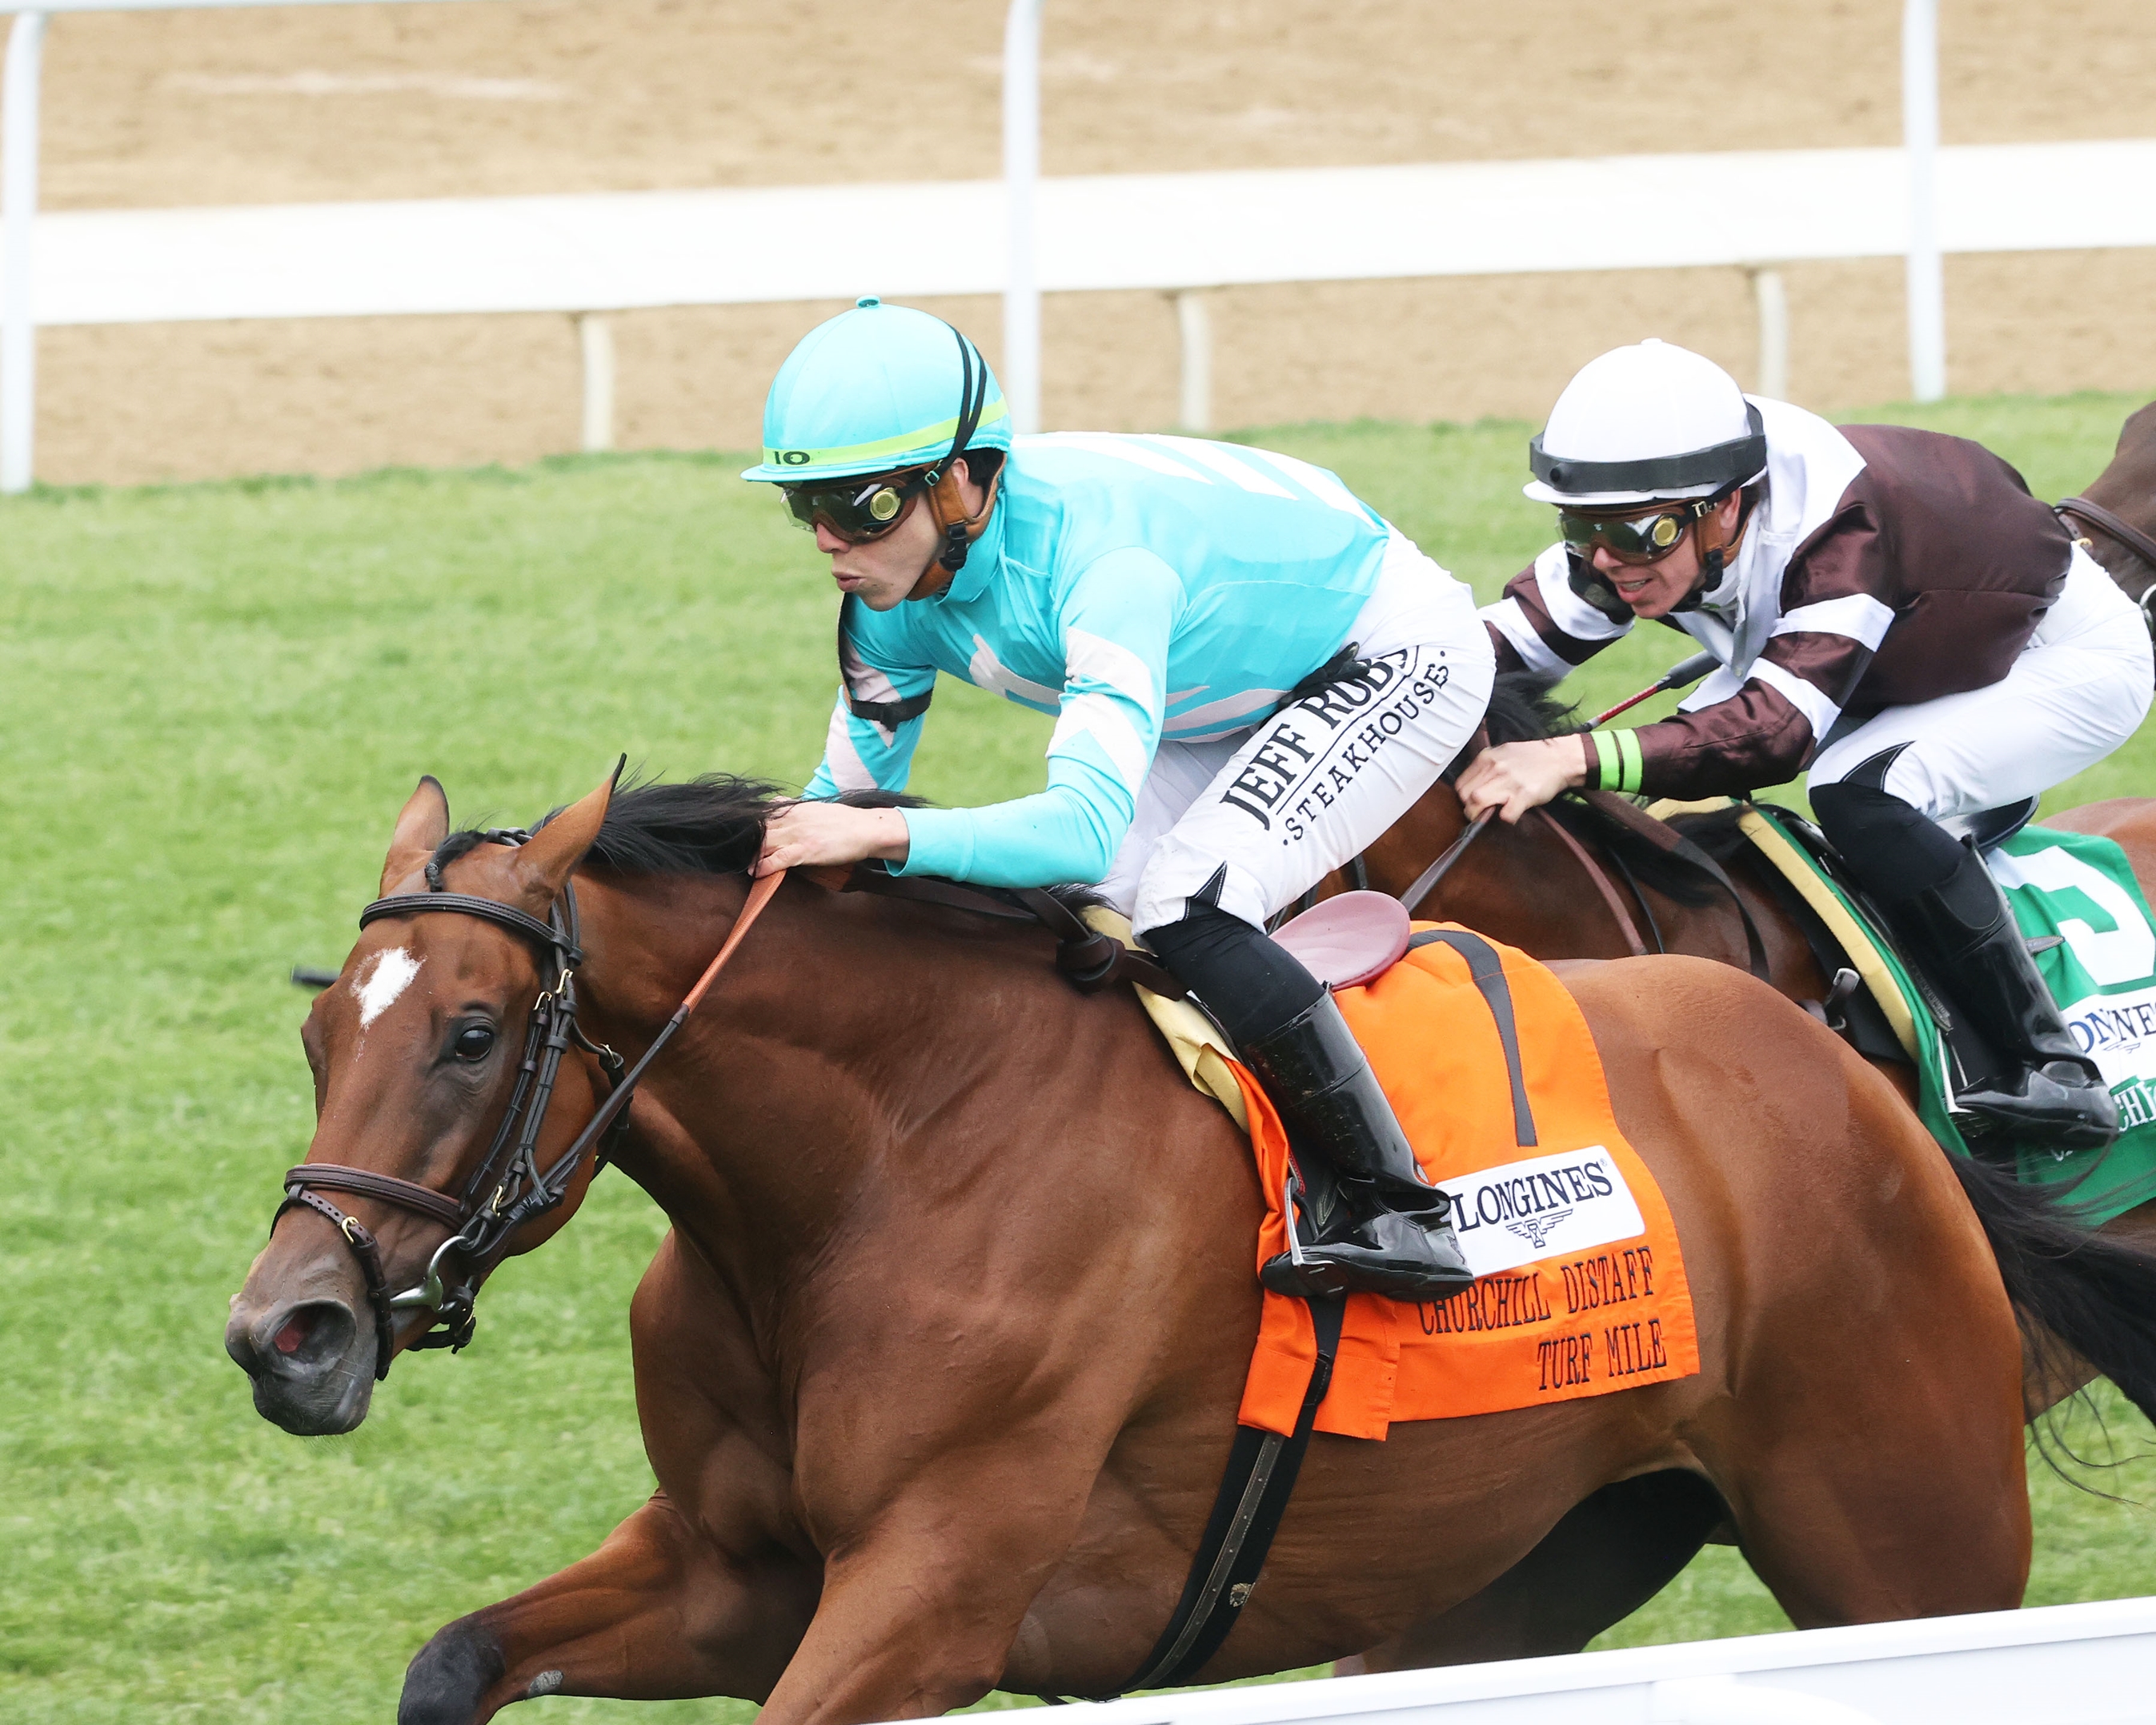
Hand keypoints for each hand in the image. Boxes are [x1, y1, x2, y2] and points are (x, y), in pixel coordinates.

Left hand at [753, 802, 911, 875]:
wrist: (867, 829)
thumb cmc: (845, 821)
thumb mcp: (816, 807)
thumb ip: (795, 807)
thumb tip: (779, 801)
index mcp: (795, 808)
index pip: (762, 814)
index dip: (749, 825)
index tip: (738, 833)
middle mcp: (793, 819)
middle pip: (759, 829)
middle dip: (746, 841)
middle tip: (735, 852)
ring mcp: (799, 834)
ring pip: (764, 843)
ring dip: (751, 855)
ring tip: (742, 864)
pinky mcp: (807, 850)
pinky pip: (779, 858)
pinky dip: (764, 866)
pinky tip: (756, 873)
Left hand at [1456, 737, 1590, 824]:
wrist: (1560, 757)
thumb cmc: (1532, 757)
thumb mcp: (1503, 753)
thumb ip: (1486, 767)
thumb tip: (1473, 786)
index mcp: (1486, 758)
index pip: (1461, 785)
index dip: (1464, 797)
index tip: (1472, 802)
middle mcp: (1495, 768)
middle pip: (1466, 796)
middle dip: (1470, 808)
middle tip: (1481, 812)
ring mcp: (1508, 782)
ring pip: (1477, 803)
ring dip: (1481, 815)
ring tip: (1491, 814)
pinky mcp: (1523, 795)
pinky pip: (1505, 815)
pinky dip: (1507, 818)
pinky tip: (1512, 813)